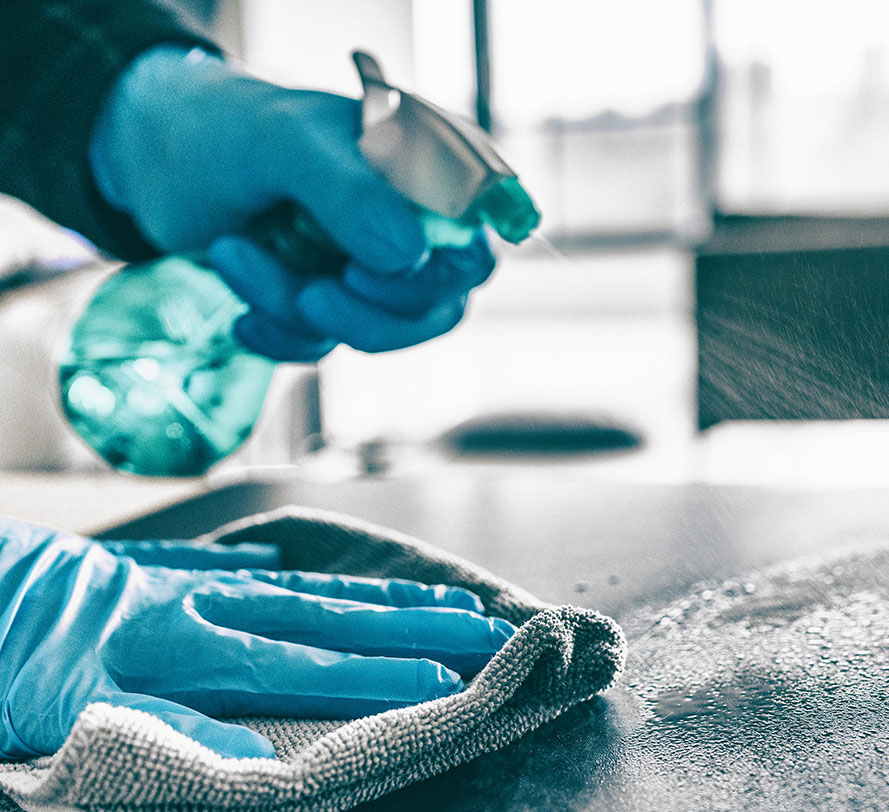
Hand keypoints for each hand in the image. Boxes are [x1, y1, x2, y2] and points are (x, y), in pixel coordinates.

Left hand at [0, 519, 514, 759]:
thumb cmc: (14, 663)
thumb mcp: (75, 717)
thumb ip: (171, 730)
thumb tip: (256, 754)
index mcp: (186, 646)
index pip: (306, 666)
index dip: (376, 676)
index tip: (442, 680)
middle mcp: (208, 606)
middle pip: (328, 617)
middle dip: (410, 626)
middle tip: (478, 628)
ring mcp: (194, 581)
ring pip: (306, 588)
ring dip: (376, 597)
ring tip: (438, 600)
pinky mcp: (170, 570)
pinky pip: (242, 567)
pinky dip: (283, 569)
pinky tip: (307, 569)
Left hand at [89, 46, 495, 360]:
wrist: (154, 161)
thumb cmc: (225, 130)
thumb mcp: (284, 144)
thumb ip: (349, 191)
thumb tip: (408, 253)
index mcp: (423, 170)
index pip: (476, 243)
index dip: (435, 276)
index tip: (360, 272)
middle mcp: (409, 225)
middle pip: (439, 306)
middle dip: (366, 315)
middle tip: (308, 293)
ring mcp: (369, 271)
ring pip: (378, 333)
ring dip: (300, 313)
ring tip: (234, 255)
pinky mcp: (329, 304)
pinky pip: (326, 348)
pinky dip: (281, 337)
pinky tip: (241, 314)